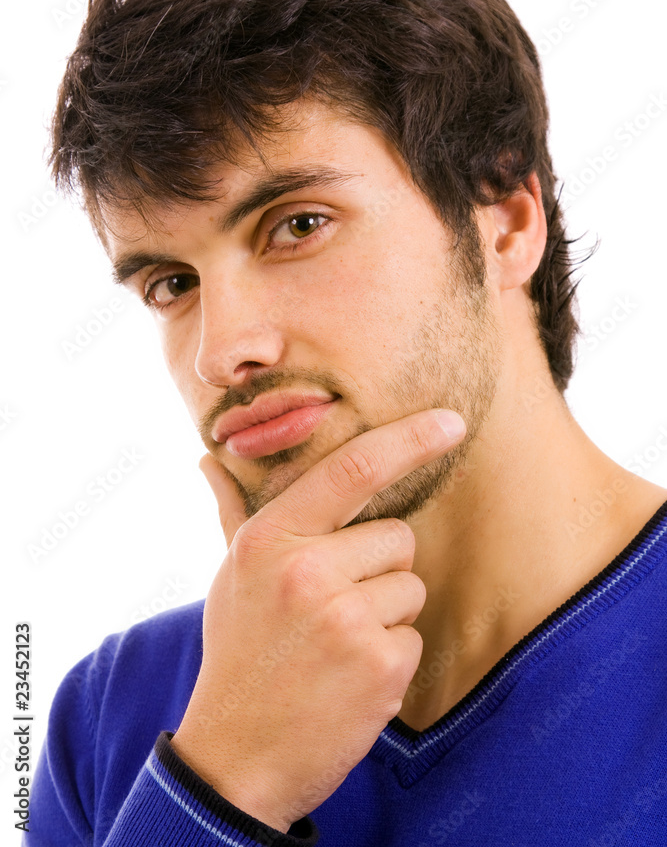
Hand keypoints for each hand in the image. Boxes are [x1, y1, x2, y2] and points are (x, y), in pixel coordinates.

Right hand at [171, 407, 465, 831]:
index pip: (350, 470)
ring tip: (336, 645)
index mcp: (270, 539)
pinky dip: (391, 656)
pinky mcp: (378, 664)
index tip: (449, 422)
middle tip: (332, 609)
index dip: (406, 440)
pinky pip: (414, 634)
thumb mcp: (231, 577)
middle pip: (397, 536)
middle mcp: (307, 571)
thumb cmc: (240, 653)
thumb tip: (208, 460)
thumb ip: (232, 513)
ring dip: (387, 613)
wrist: (235, 757)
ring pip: (411, 585)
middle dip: (380, 568)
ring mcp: (344, 618)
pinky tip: (349, 677)